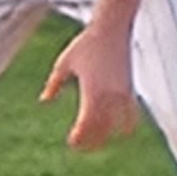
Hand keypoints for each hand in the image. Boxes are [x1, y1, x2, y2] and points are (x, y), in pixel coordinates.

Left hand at [40, 20, 138, 151]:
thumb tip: (44, 100)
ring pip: (118, 125)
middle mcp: (109, 95)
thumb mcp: (64, 63)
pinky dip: (126, 125)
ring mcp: (122, 93)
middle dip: (92, 140)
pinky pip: (132, 115)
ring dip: (108, 135)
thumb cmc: (85, 44)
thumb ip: (54, 84)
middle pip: (103, 129)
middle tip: (81, 146)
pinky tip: (119, 131)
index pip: (87, 123)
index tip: (72, 141)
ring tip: (98, 141)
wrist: (112, 29)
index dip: (80, 136)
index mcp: (91, 90)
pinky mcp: (130, 89)